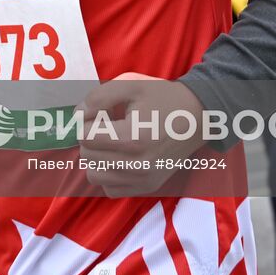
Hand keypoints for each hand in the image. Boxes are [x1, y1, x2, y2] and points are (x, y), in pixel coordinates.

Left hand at [78, 72, 205, 195]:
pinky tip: (121, 157)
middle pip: (87, 156)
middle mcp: (136, 165)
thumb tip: (78, 115)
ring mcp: (142, 179)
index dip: (88, 120)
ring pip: (95, 175)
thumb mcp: (131, 86)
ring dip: (97, 157)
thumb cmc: (163, 98)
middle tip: (109, 125)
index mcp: (131, 138)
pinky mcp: (147, 187)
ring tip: (113, 142)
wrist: (197, 117)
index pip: (84, 136)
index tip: (102, 113)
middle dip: (91, 137)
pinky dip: (109, 174)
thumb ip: (98, 97)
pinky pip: (110, 189)